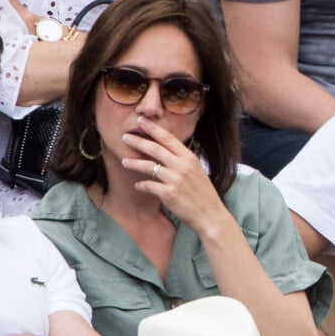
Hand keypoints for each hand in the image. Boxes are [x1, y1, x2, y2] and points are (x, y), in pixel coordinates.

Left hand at [121, 116, 228, 235]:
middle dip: (138, 141)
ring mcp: (175, 180)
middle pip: (155, 149)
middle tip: (124, 136)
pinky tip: (138, 185)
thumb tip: (165, 151)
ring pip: (149, 166)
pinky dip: (141, 185)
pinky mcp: (169, 194)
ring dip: (134, 163)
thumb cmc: (203, 193)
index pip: (168, 138)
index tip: (140, 120)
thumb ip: (182, 160)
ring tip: (124, 161)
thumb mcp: (196, 171)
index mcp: (189, 158)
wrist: (210, 215)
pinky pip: (149, 185)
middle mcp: (182, 166)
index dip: (153, 128)